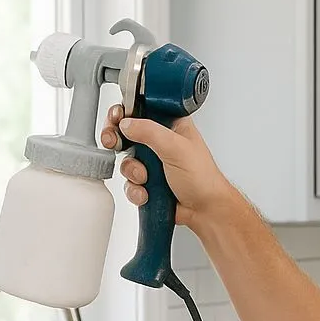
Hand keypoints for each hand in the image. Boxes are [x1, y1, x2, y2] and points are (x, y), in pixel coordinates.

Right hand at [100, 105, 235, 227]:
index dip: (126, 113)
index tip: (117, 119)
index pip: (142, 110)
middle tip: (114, 143)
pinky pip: (129, 183)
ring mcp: (152, 163)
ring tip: (146, 178)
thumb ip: (150, 132)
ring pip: (126, 161)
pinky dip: (135, 189)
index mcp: (171, 125)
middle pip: (126, 133)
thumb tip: (126, 123)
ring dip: (133, 171)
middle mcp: (160, 142)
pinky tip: (147, 193)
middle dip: (117, 140)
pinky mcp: (147, 182)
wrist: (205, 210)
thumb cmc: (203, 178)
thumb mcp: (176, 148)